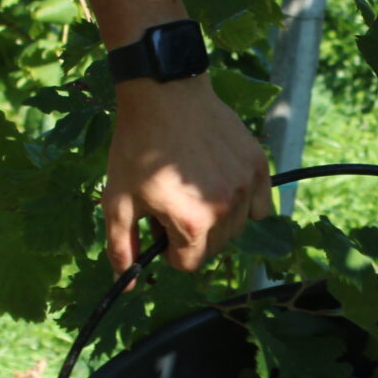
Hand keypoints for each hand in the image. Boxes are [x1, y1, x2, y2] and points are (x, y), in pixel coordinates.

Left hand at [105, 77, 272, 271]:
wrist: (164, 93)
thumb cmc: (137, 147)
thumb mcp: (118, 200)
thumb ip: (122, 247)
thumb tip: (126, 285)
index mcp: (192, 223)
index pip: (189, 264)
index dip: (169, 249)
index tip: (161, 225)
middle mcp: (225, 210)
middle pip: (214, 248)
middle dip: (193, 235)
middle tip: (173, 202)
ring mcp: (246, 186)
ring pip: (236, 228)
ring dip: (218, 220)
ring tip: (194, 189)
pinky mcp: (258, 166)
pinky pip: (259, 205)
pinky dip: (243, 203)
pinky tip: (220, 182)